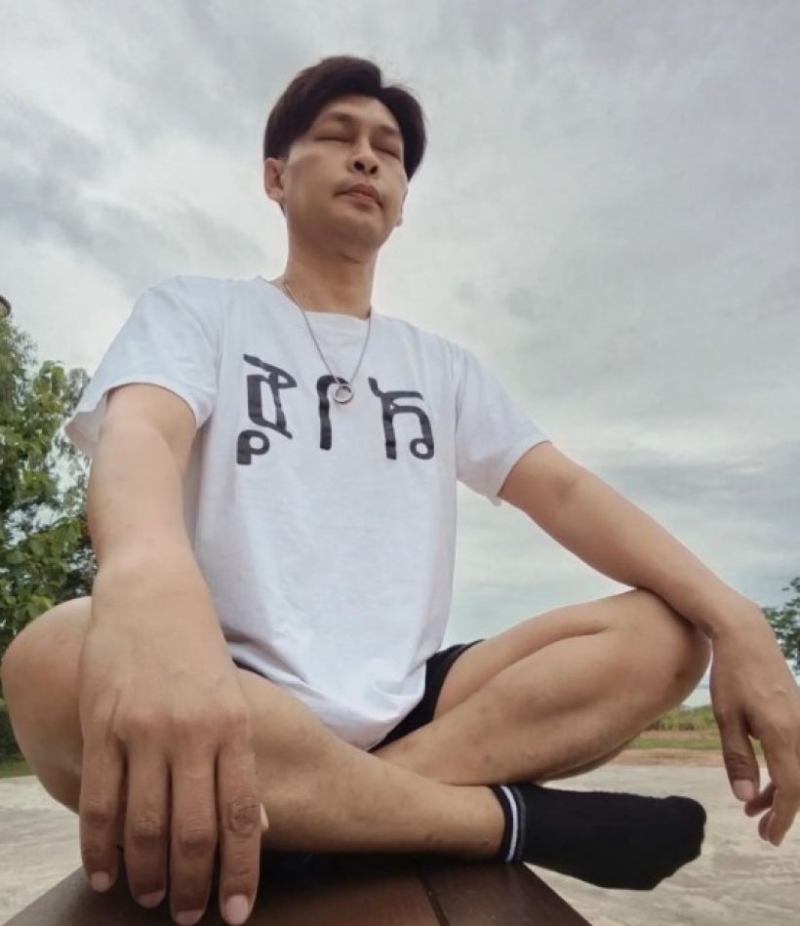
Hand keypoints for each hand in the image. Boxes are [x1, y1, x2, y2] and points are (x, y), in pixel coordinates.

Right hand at [78, 563, 266, 925]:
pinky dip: (100, 847)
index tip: (235, 914)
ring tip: (153, 900)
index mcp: (234, 727)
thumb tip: (261, 825)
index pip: (241, 816)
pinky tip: (105, 874)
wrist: (154, 592)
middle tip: (189, 918)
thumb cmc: (200, 650)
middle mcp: (191, 733)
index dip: (239, 872)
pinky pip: (99, 800)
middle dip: (193, 885)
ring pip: (143, 824)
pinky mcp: (102, 724)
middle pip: (192, 830)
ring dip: (148, 873)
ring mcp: (143, 730)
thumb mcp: (236, 699)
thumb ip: (243, 762)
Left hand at [710, 606, 799, 846]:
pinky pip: (798, 752)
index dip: (782, 817)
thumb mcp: (726, 717)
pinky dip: (784, 769)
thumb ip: (737, 758)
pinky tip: (763, 778)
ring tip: (752, 806)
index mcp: (783, 733)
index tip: (767, 837)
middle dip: (782, 809)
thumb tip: (744, 797)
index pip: (791, 788)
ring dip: (781, 790)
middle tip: (759, 828)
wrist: (747, 636)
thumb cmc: (731, 675)